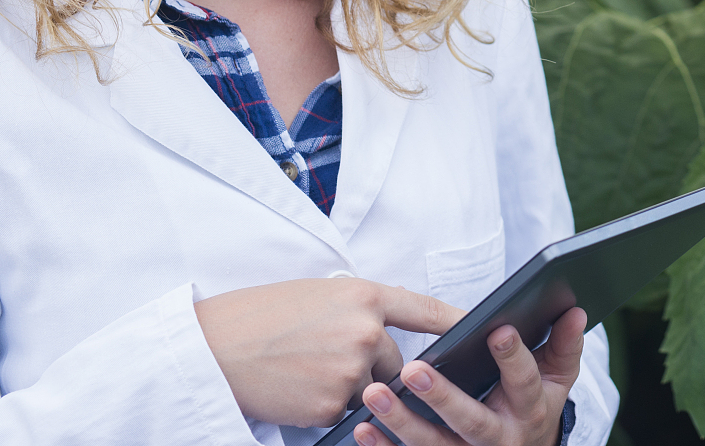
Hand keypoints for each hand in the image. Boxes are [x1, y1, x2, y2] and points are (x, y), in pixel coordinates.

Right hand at [193, 278, 465, 427]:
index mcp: (364, 295)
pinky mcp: (330, 407)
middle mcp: (365, 331)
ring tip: (306, 368)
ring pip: (371, 388)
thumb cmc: (260, 315)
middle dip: (373, 363)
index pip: (427, 309)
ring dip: (349, 385)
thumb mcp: (318, 293)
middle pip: (397, 359)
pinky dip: (325, 404)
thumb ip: (359, 306)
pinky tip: (297, 387)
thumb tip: (386, 322)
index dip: (461, 320)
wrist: (214, 347)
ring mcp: (350, 372)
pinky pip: (345, 411)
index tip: (490, 325)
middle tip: (327, 354)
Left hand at [353, 307, 586, 445]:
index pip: (523, 380)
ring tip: (375, 394)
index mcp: (531, 407)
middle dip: (441, 396)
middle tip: (413, 370)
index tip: (497, 330)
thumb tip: (575, 311)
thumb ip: (565, 344)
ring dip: (402, 422)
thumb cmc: (536, 401)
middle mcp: (500, 437)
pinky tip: (363, 427)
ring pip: (434, 444)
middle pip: (470, 419)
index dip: (512, 356)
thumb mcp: (557, 376)